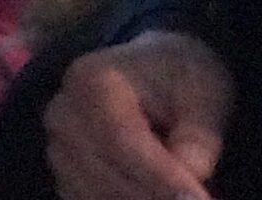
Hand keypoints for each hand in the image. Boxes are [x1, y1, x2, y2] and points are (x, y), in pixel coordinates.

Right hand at [47, 30, 231, 199]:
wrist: (151, 75)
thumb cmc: (177, 78)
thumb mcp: (203, 90)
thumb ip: (199, 133)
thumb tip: (192, 173)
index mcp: (92, 80)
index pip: (122, 140)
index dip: (160, 178)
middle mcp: (63, 116)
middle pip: (108, 176)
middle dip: (157, 198)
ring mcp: (58, 150)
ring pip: (99, 197)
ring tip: (185, 198)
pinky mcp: (65, 178)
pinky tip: (158, 196)